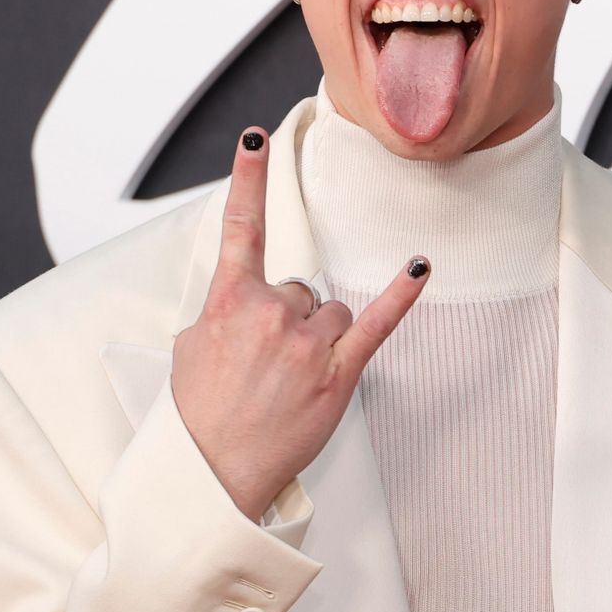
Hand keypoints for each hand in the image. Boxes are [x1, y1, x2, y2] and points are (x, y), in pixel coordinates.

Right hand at [171, 128, 427, 519]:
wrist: (212, 473)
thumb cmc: (199, 416)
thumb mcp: (192, 350)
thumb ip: (223, 313)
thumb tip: (246, 306)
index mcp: (228, 303)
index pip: (241, 229)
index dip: (248, 180)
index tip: (255, 139)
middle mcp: (271, 314)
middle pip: (299, 289)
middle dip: (287, 320)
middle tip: (265, 367)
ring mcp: (307, 343)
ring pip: (331, 311)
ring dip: (318, 337)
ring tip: (291, 380)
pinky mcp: (339, 372)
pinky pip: (377, 324)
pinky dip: (401, 295)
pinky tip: (420, 266)